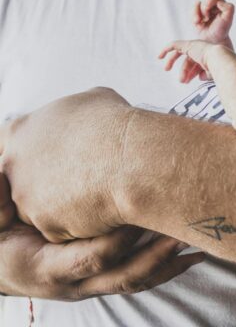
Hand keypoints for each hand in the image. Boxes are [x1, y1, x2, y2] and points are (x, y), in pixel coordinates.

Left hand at [0, 87, 134, 242]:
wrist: (131, 160)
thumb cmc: (115, 126)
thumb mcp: (94, 99)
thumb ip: (75, 111)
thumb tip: (85, 114)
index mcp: (22, 130)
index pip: (3, 140)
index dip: (26, 148)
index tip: (43, 153)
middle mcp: (16, 165)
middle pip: (21, 178)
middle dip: (44, 178)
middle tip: (77, 174)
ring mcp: (28, 198)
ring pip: (40, 206)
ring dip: (62, 202)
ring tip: (96, 189)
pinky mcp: (48, 225)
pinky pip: (62, 227)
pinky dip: (80, 220)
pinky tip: (101, 205)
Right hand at [0, 223, 204, 298]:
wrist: (2, 266)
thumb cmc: (1, 241)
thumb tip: (2, 191)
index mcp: (48, 269)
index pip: (92, 257)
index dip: (118, 238)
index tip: (142, 212)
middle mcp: (75, 284)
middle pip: (124, 276)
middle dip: (155, 256)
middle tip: (182, 233)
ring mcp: (92, 285)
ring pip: (137, 281)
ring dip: (168, 265)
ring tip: (197, 247)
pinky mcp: (103, 279)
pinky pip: (139, 278)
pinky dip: (165, 268)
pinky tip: (188, 255)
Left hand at [158, 39, 215, 82]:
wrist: (219, 60)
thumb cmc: (219, 68)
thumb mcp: (211, 73)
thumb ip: (205, 74)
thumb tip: (200, 78)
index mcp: (207, 56)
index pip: (196, 65)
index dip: (191, 74)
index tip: (187, 81)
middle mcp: (200, 50)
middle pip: (188, 60)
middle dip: (183, 70)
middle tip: (180, 79)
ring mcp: (194, 46)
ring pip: (179, 52)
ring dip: (172, 61)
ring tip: (167, 69)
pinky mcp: (188, 44)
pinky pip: (174, 45)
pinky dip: (166, 49)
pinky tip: (160, 56)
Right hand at [193, 0, 233, 45]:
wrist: (212, 41)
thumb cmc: (221, 30)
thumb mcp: (228, 20)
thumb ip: (228, 8)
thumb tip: (219, 2)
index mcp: (222, 6)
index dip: (212, 2)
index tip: (209, 10)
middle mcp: (213, 6)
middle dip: (205, 8)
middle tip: (206, 17)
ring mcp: (204, 10)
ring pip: (198, 4)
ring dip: (198, 12)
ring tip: (202, 21)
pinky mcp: (197, 15)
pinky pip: (193, 9)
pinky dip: (194, 15)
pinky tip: (197, 22)